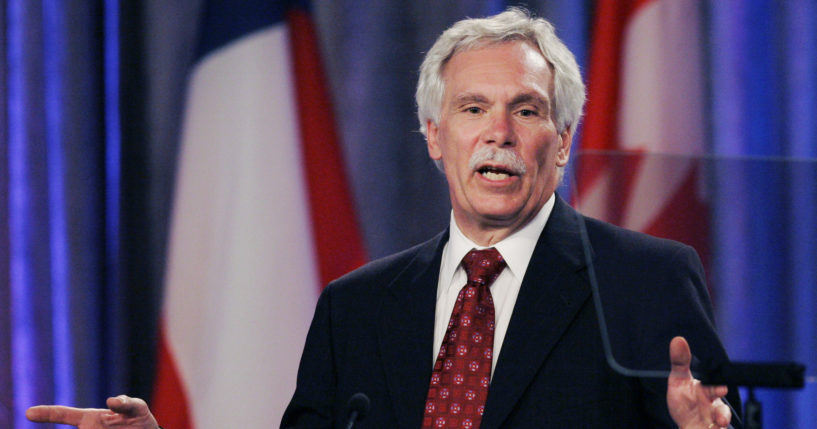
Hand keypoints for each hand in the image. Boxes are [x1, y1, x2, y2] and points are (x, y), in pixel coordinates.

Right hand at [26, 395, 158, 427]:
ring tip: (107, 427)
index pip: (64, 414)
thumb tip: (110, 401)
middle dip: (70, 427)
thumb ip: (126, 402)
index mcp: (90, 418)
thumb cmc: (139, 420)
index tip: (29, 412)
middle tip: (86, 427)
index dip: (47, 413)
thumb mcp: (137, 408)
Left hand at [667, 336, 731, 428]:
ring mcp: (714, 422)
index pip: (714, 390)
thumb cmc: (685, 401)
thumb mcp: (678, 381)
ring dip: (721, 426)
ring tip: (719, 426)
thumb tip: (678, 340)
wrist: (686, 425)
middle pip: (722, 411)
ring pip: (722, 426)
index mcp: (707, 392)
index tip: (720, 389)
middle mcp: (714, 407)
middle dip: (723, 415)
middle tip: (721, 419)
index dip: (717, 390)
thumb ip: (679, 362)